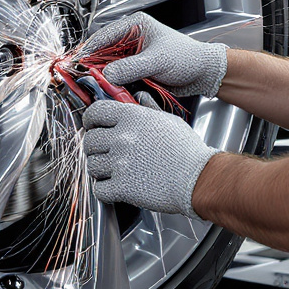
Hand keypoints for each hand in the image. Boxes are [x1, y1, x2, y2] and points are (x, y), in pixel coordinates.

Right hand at [80, 12, 227, 97]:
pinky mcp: (135, 72)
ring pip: (107, 68)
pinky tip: (106, 92)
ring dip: (101, 78)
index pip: (103, 37)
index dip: (88, 51)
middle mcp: (130, 40)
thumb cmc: (187, 57)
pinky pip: (117, 78)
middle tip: (82, 79)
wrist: (203, 74)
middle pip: (102, 54)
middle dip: (92, 67)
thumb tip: (108, 75)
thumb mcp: (158, 60)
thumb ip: (132, 67)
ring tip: (92, 87)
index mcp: (135, 27)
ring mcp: (131, 57)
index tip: (77, 64)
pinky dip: (111, 85)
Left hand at [82, 97, 219, 218]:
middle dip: (94, 148)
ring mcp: (120, 162)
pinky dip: (105, 191)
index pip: (95, 112)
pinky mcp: (122, 187)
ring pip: (92, 165)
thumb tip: (140, 97)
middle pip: (89, 140)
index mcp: (132, 118)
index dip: (90, 119)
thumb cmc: (188, 151)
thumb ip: (149, 108)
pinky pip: (99, 189)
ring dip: (100, 169)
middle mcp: (122, 138)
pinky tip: (115, 188)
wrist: (198, 178)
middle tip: (104, 152)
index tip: (91, 125)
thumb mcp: (169, 121)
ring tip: (113, 171)